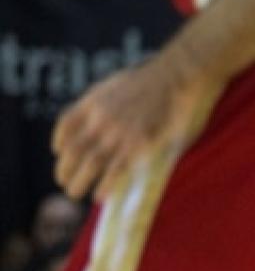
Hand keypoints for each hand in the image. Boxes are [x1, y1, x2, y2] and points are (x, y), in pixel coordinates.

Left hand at [52, 49, 216, 202]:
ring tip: (74, 194)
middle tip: (65, 183)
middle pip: (73, 149)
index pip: (66, 125)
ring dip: (78, 182)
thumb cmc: (158, 79)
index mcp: (93, 101)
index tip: (59, 154)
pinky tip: (100, 196)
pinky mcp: (140, 145)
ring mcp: (120, 132)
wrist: (179, 74)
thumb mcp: (120, 83)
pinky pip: (116, 170)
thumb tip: (108, 121)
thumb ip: (109, 102)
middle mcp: (101, 118)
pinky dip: (106, 185)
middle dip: (64, 169)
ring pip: (90, 163)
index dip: (59, 143)